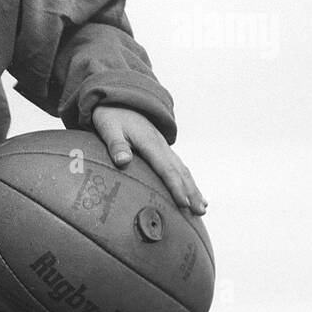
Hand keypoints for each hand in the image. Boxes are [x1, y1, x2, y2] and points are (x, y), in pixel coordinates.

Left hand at [91, 106, 207, 215]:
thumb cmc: (111, 116)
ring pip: (183, 170)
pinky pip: (178, 167)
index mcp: (150, 143)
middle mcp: (162, 145)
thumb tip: (122, 161)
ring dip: (193, 189)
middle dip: (191, 192)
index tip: (183, 203)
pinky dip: (187, 181)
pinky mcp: (161, 149)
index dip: (175, 187)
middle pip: (180, 172)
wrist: (118, 99)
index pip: (166, 169)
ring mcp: (163, 147)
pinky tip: (192, 193)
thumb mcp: (108, 128)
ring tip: (202, 208)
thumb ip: (116, 145)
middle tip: (200, 212)